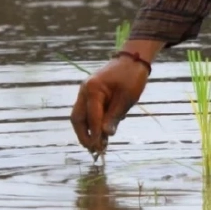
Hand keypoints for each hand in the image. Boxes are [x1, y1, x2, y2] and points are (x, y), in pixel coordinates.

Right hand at [70, 40, 159, 156]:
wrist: (132, 60)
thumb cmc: (132, 76)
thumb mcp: (127, 97)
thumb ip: (114, 116)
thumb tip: (105, 135)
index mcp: (93, 89)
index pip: (91, 116)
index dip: (94, 133)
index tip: (98, 147)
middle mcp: (84, 91)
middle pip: (78, 118)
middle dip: (83, 135)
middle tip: (93, 150)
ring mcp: (85, 92)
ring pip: (80, 116)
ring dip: (87, 131)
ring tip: (98, 146)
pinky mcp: (90, 95)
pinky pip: (87, 112)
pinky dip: (92, 123)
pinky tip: (102, 133)